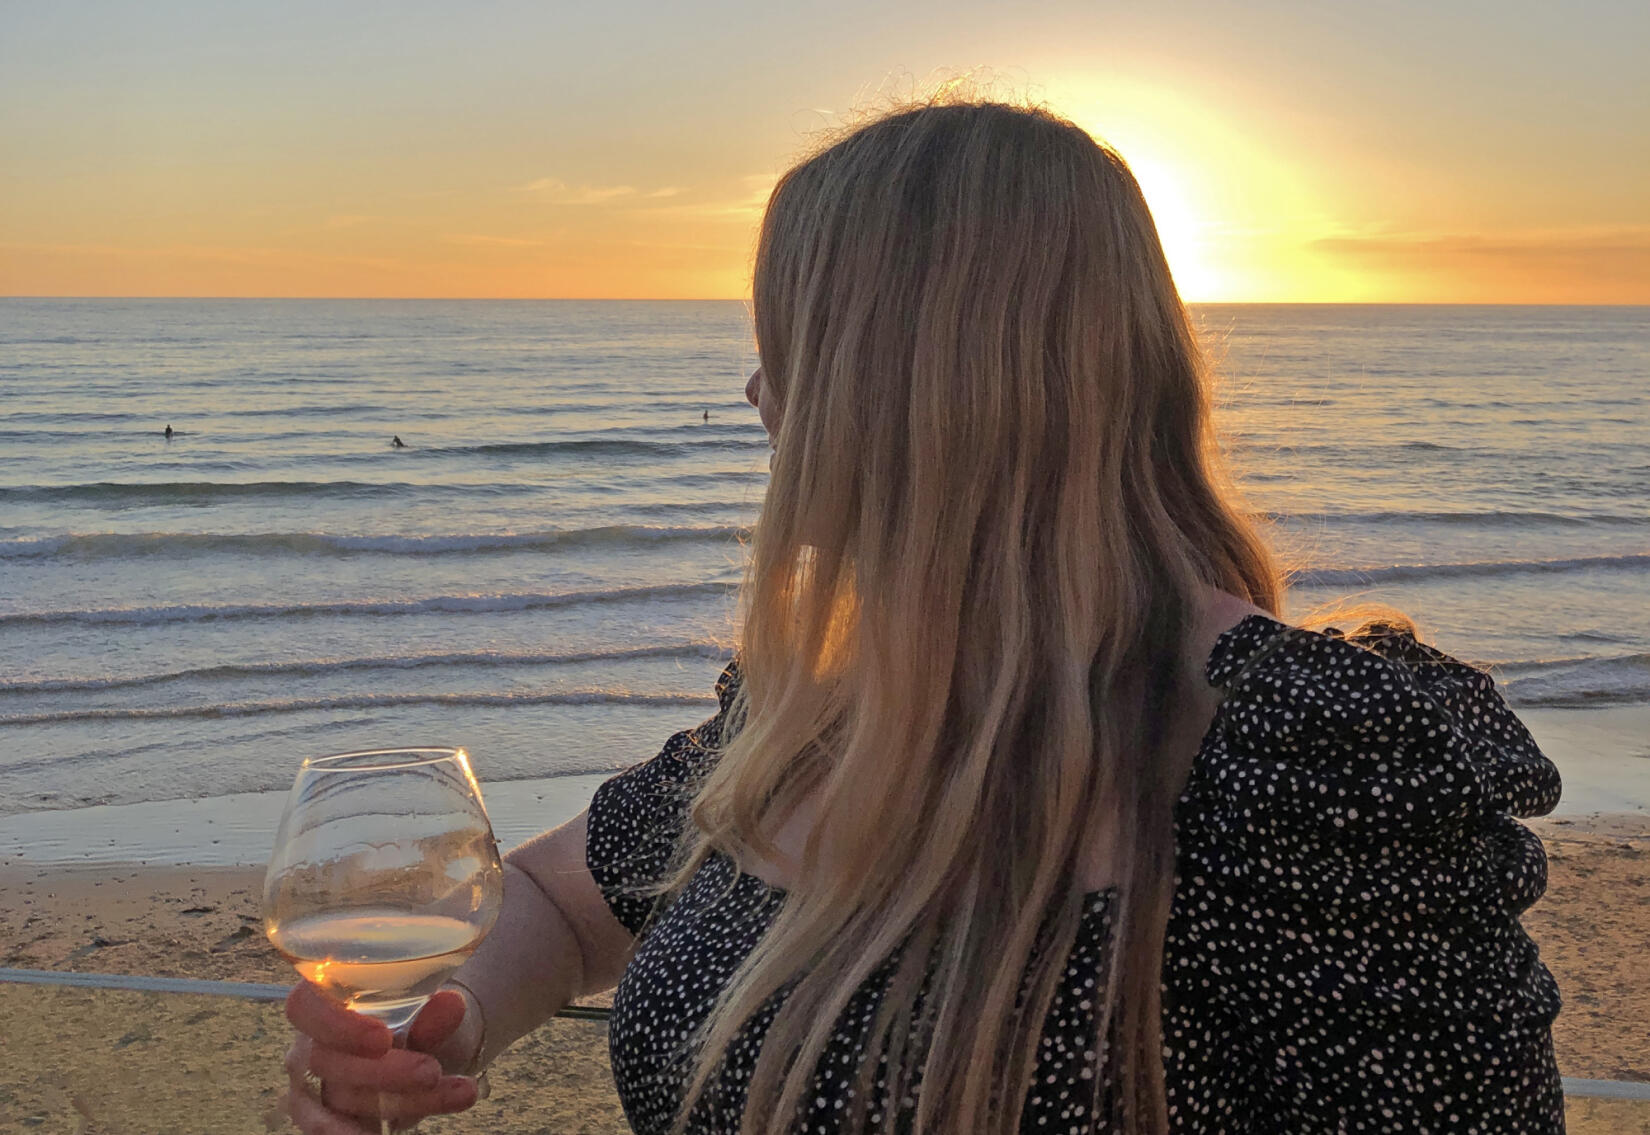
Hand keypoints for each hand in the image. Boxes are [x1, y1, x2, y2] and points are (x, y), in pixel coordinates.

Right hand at [282, 982, 480, 1132]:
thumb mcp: (432, 1010)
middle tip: (432, 1072)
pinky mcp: (327, 1117)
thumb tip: (450, 1004)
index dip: (337, 1025)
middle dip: (385, 1072)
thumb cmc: (422, 1017)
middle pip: (329, 1062)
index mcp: (323, 999)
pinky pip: (334, 1130)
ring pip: (346, 1099)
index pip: (305, 1006)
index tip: (383, 1039)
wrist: (435, 1046)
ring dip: (406, 1101)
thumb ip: (434, 1011)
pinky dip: (362, 1133)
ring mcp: (315, 1084)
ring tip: (460, 1093)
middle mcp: (310, 1043)